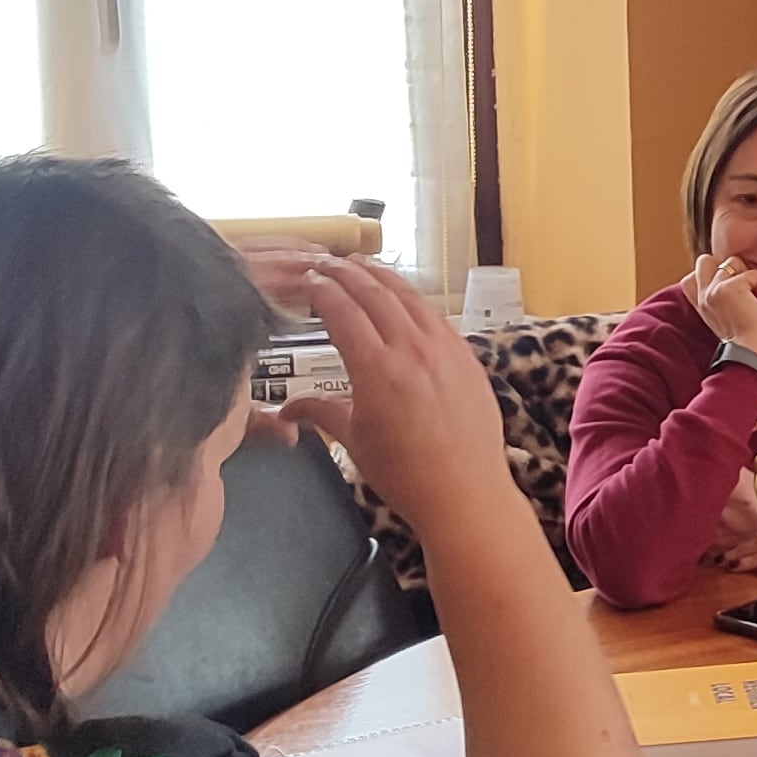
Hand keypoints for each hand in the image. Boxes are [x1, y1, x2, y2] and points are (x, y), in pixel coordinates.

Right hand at [258, 250, 530, 554]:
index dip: (321, 290)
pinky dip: (413, 299)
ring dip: (381, 277)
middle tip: (326, 263)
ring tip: (361, 265)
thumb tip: (288, 411)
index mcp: (377, 370)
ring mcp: (445, 350)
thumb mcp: (355, 441)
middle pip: (374, 294)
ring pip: (409, 297)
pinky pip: (436, 316)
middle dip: (346, 273)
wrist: (465, 493)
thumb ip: (321, 413)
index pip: (342, 311)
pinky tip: (403, 296)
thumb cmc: (406, 475)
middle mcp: (412, 350)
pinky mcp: (467, 357)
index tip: (307, 279)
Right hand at [686, 255, 756, 367]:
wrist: (751, 358)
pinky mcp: (729, 287)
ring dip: (751, 279)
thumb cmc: (751, 343)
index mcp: (701, 305)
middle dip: (728, 268)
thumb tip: (736, 276)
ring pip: (734, 261)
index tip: (732, 298)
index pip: (691, 277)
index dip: (712, 276)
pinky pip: (753, 274)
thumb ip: (723, 298)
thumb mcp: (728, 318)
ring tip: (754, 303)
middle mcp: (703, 296)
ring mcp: (713, 290)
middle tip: (742, 293)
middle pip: (705, 260)